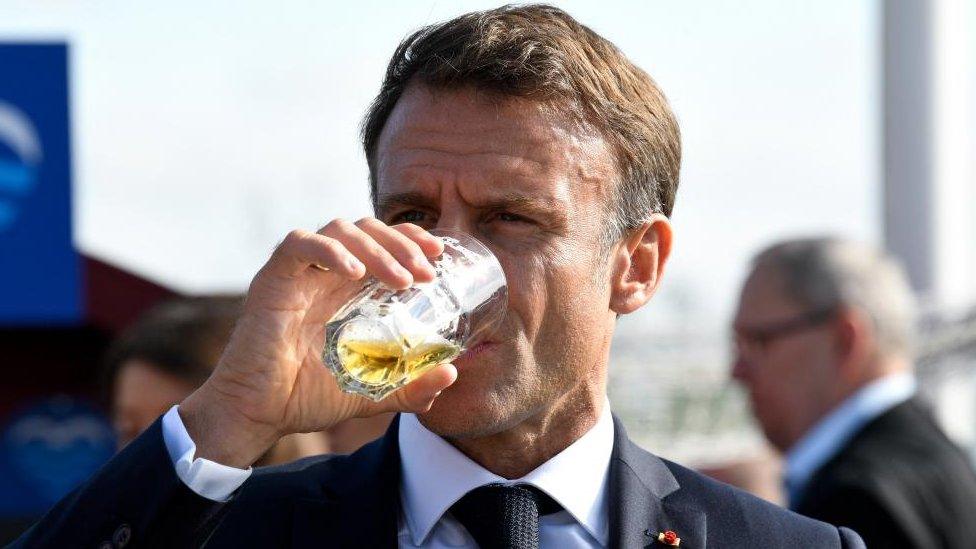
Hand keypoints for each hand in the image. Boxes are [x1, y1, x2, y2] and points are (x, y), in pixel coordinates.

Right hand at [179, 219, 457, 466]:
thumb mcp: (371, 393)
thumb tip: (451, 376)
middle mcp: (324, 273)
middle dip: (402, 243)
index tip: (438, 254)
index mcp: (346, 288)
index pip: (382, 242)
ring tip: (401, 280)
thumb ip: (409, 387)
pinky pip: (298, 244)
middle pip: (366, 228)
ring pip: (339, 229)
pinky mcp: (273, 279)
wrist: (259, 413)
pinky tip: (356, 274)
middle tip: (427, 273)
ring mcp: (298, 273)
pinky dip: (330, 251)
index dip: (410, 239)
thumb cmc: (306, 397)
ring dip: (376, 248)